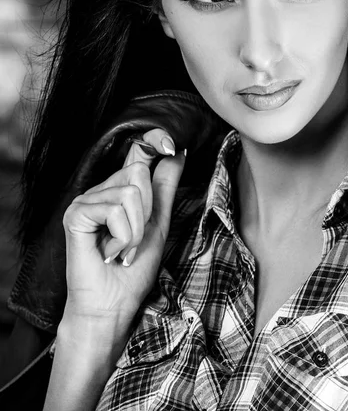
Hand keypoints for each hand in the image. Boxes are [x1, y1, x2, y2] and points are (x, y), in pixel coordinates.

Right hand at [61, 129, 185, 322]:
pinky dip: (122, 236)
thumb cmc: (135, 267)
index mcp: (122, 188)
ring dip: (135, 230)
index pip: (137, 150)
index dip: (153, 139)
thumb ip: (165, 187)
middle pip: (139, 171)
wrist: (114, 303)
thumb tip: (177, 152)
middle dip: (147, 210)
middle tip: (134, 238)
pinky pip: (114, 209)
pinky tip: (110, 252)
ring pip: (130, 192)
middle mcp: (102, 189)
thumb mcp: (158, 222)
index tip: (169, 144)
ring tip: (123, 248)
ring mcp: (86, 200)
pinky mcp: (76, 214)